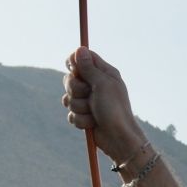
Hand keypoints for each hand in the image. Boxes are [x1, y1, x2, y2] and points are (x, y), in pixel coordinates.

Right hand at [62, 47, 148, 162]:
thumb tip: (80, 48)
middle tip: (88, 94)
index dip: (74, 62)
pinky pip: (70, 114)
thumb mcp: (102, 84)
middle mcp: (95, 85)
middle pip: (70, 78)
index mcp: (104, 73)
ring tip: (93, 112)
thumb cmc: (115, 109)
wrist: (118, 138)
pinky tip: (92, 123)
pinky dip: (80, 120)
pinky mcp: (84, 115)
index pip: (83, 58)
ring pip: (68, 98)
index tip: (73, 69)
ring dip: (79, 107)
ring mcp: (88, 101)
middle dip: (75, 89)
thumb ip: (89, 68)